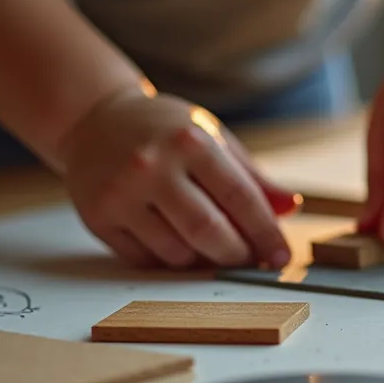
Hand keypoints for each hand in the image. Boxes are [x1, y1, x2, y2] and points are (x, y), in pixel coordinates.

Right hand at [60, 91, 298, 268]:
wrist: (94, 119)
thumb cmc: (165, 131)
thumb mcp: (212, 137)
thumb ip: (252, 176)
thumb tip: (289, 209)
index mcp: (189, 141)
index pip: (240, 197)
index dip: (266, 233)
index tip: (281, 256)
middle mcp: (152, 166)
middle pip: (208, 231)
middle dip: (237, 255)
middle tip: (249, 262)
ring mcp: (120, 194)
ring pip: (176, 253)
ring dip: (203, 262)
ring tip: (213, 250)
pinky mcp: (97, 218)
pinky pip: (144, 261)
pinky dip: (169, 264)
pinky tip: (178, 247)